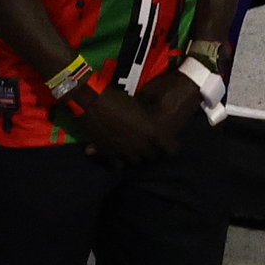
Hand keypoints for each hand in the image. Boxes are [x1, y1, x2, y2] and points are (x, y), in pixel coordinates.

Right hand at [66, 78, 196, 163]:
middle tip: (147, 145)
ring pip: (137, 162)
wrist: (92, 102)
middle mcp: (142, 145)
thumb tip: (154, 128)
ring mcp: (126, 152)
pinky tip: (118, 155)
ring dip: (136, 157)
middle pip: (153, 157)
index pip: (172, 149)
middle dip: (151, 151)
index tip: (166, 144)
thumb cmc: (118, 99)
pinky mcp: (110, 155)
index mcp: (153, 132)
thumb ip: (149, 121)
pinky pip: (119, 165)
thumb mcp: (140, 107)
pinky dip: (120, 161)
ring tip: (133, 149)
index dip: (170, 147)